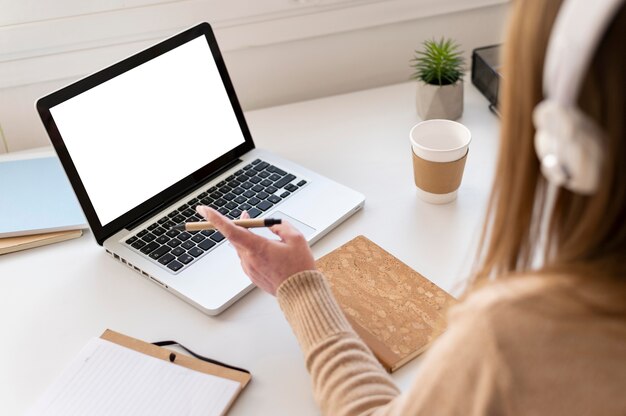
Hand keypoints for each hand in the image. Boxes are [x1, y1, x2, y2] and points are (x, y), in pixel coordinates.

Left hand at [196, 206, 315, 294]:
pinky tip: (267, 251)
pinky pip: (248, 258)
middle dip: (239, 224)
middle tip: (245, 214)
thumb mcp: (296, 238)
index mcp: (257, 247)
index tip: (204, 209)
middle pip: (234, 236)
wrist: (300, 292)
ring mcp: (249, 269)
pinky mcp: (252, 276)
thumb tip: (271, 224)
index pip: (230, 229)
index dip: (214, 218)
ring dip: (248, 238)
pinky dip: (253, 250)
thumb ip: (280, 226)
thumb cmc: (299, 268)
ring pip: (242, 247)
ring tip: (264, 235)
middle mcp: (249, 259)